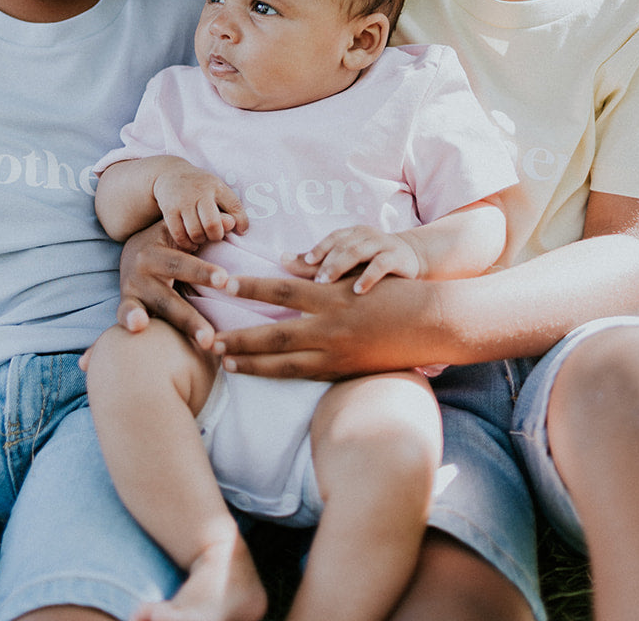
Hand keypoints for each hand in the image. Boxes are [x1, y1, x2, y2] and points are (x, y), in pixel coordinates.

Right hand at [117, 219, 236, 351]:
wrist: (130, 252)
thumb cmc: (165, 243)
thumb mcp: (179, 233)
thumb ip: (205, 229)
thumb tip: (234, 221)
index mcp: (155, 252)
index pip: (182, 264)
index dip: (202, 271)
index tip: (224, 280)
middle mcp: (141, 272)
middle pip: (169, 298)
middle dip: (191, 318)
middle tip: (211, 337)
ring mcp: (132, 290)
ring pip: (159, 312)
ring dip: (180, 328)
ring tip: (202, 343)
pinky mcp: (126, 305)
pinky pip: (125, 314)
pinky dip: (129, 320)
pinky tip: (139, 327)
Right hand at [151, 163, 247, 249]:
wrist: (170, 173)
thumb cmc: (200, 186)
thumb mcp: (217, 189)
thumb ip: (231, 208)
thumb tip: (243, 231)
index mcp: (216, 186)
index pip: (234, 206)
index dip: (240, 223)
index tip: (239, 231)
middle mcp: (200, 192)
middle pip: (212, 224)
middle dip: (216, 236)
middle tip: (213, 235)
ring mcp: (183, 201)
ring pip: (195, 232)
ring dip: (200, 241)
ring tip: (201, 238)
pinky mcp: (169, 209)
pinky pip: (179, 234)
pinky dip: (186, 243)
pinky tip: (190, 241)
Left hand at [212, 271, 440, 380]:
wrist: (430, 322)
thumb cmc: (391, 291)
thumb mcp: (354, 274)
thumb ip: (318, 269)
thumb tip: (283, 261)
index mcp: (331, 295)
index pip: (281, 288)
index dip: (250, 286)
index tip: (222, 283)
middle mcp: (331, 325)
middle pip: (275, 333)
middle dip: (240, 338)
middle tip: (208, 340)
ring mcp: (337, 352)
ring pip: (286, 363)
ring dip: (253, 364)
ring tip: (225, 362)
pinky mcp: (344, 370)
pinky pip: (305, 376)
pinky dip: (279, 376)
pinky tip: (260, 376)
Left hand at [291, 225, 423, 292]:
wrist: (414, 260)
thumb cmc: (372, 263)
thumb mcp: (348, 261)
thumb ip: (318, 262)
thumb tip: (282, 259)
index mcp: (352, 233)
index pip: (332, 238)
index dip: (318, 249)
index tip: (303, 263)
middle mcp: (366, 235)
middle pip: (342, 244)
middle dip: (327, 261)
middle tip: (314, 281)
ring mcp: (383, 244)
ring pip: (358, 251)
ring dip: (341, 266)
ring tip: (326, 283)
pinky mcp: (398, 258)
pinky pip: (382, 264)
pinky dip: (368, 276)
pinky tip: (357, 291)